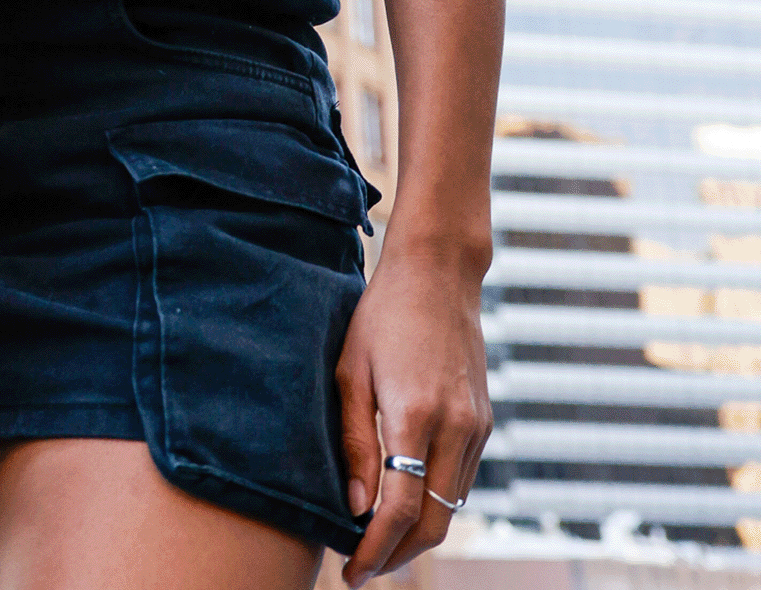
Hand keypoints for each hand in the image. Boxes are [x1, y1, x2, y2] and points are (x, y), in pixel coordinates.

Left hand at [338, 241, 491, 584]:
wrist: (438, 275)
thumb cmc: (381, 316)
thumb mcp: (350, 370)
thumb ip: (352, 439)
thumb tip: (353, 504)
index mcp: (416, 414)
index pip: (401, 508)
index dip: (375, 548)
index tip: (351, 572)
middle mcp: (457, 428)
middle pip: (433, 522)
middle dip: (398, 555)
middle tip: (362, 570)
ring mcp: (477, 427)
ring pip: (451, 507)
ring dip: (417, 535)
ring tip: (376, 546)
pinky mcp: (485, 422)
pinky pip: (461, 481)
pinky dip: (434, 504)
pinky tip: (405, 507)